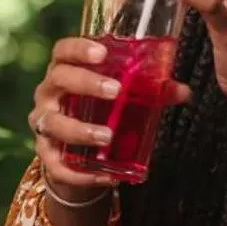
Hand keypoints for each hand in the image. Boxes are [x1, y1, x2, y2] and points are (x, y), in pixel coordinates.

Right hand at [28, 37, 190, 196]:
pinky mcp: (46, 154)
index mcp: (65, 71)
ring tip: (107, 137)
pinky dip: (80, 173)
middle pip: (59, 79)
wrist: (77, 152)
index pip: (63, 51)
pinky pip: (56, 165)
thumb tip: (183, 91)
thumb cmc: (100, 112)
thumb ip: (151, 92)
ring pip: (52, 123)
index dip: (79, 48)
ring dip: (79, 130)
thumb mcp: (122, 98)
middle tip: (115, 90)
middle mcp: (48, 93)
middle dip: (85, 83)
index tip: (102, 53)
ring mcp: (43, 123)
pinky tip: (106, 177)